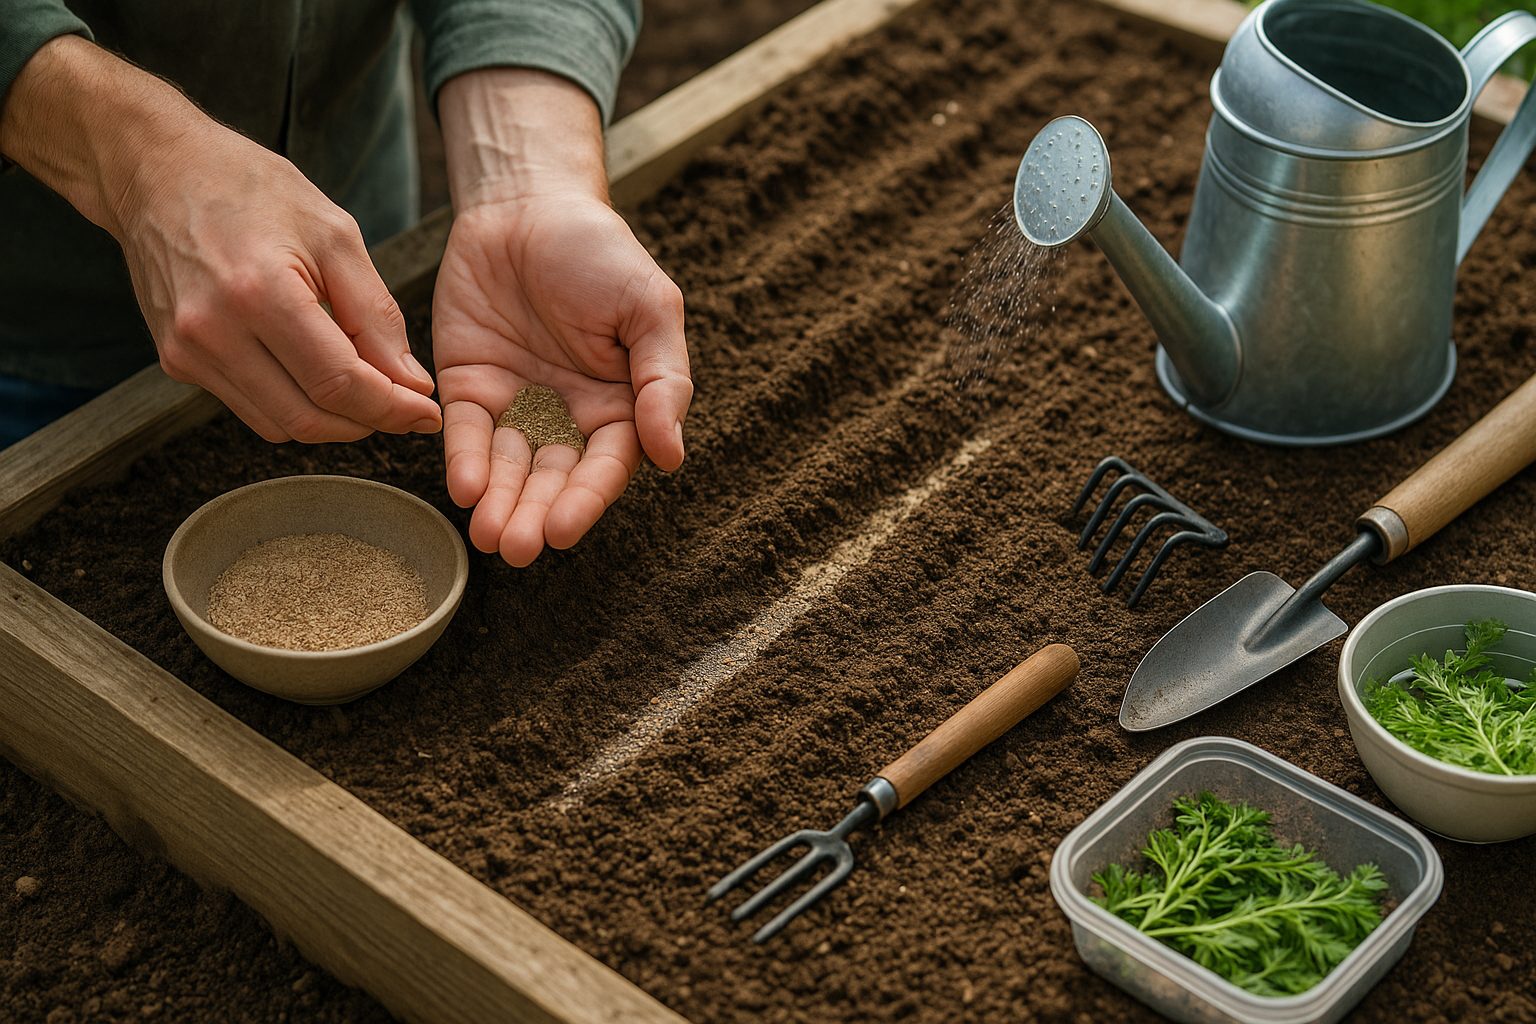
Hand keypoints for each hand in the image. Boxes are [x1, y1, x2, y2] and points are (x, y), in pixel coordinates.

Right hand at [0, 36, 440, 442]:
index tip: (427, 415)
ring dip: (333, 422)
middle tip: (406, 409)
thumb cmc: (251, 189)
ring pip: (280, 425)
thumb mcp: (334, 234)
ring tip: (368, 392)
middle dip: (368, 422)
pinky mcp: (176, 362)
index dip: (391, 409)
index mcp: (258, 292)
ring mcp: (187, 352)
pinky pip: (252, 408)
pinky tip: (319, 378)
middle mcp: (213, 332)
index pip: (337, 383)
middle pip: (309, 417)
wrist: (157, 171)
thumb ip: (376, 314)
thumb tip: (412, 383)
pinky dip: (296, 406)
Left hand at [434, 193, 690, 564]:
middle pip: (552, 478)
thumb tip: (673, 455)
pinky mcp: (467, 386)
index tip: (564, 529)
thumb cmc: (601, 251)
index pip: (605, 466)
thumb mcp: (649, 307)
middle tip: (517, 546)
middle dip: (535, 514)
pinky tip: (463, 487)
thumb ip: (663, 380)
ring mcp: (516, 405)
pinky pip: (464, 432)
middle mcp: (568, 417)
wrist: (527, 201)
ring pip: (508, 466)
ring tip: (488, 535)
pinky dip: (463, 460)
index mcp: (620, 406)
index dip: (585, 500)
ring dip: (499, 502)